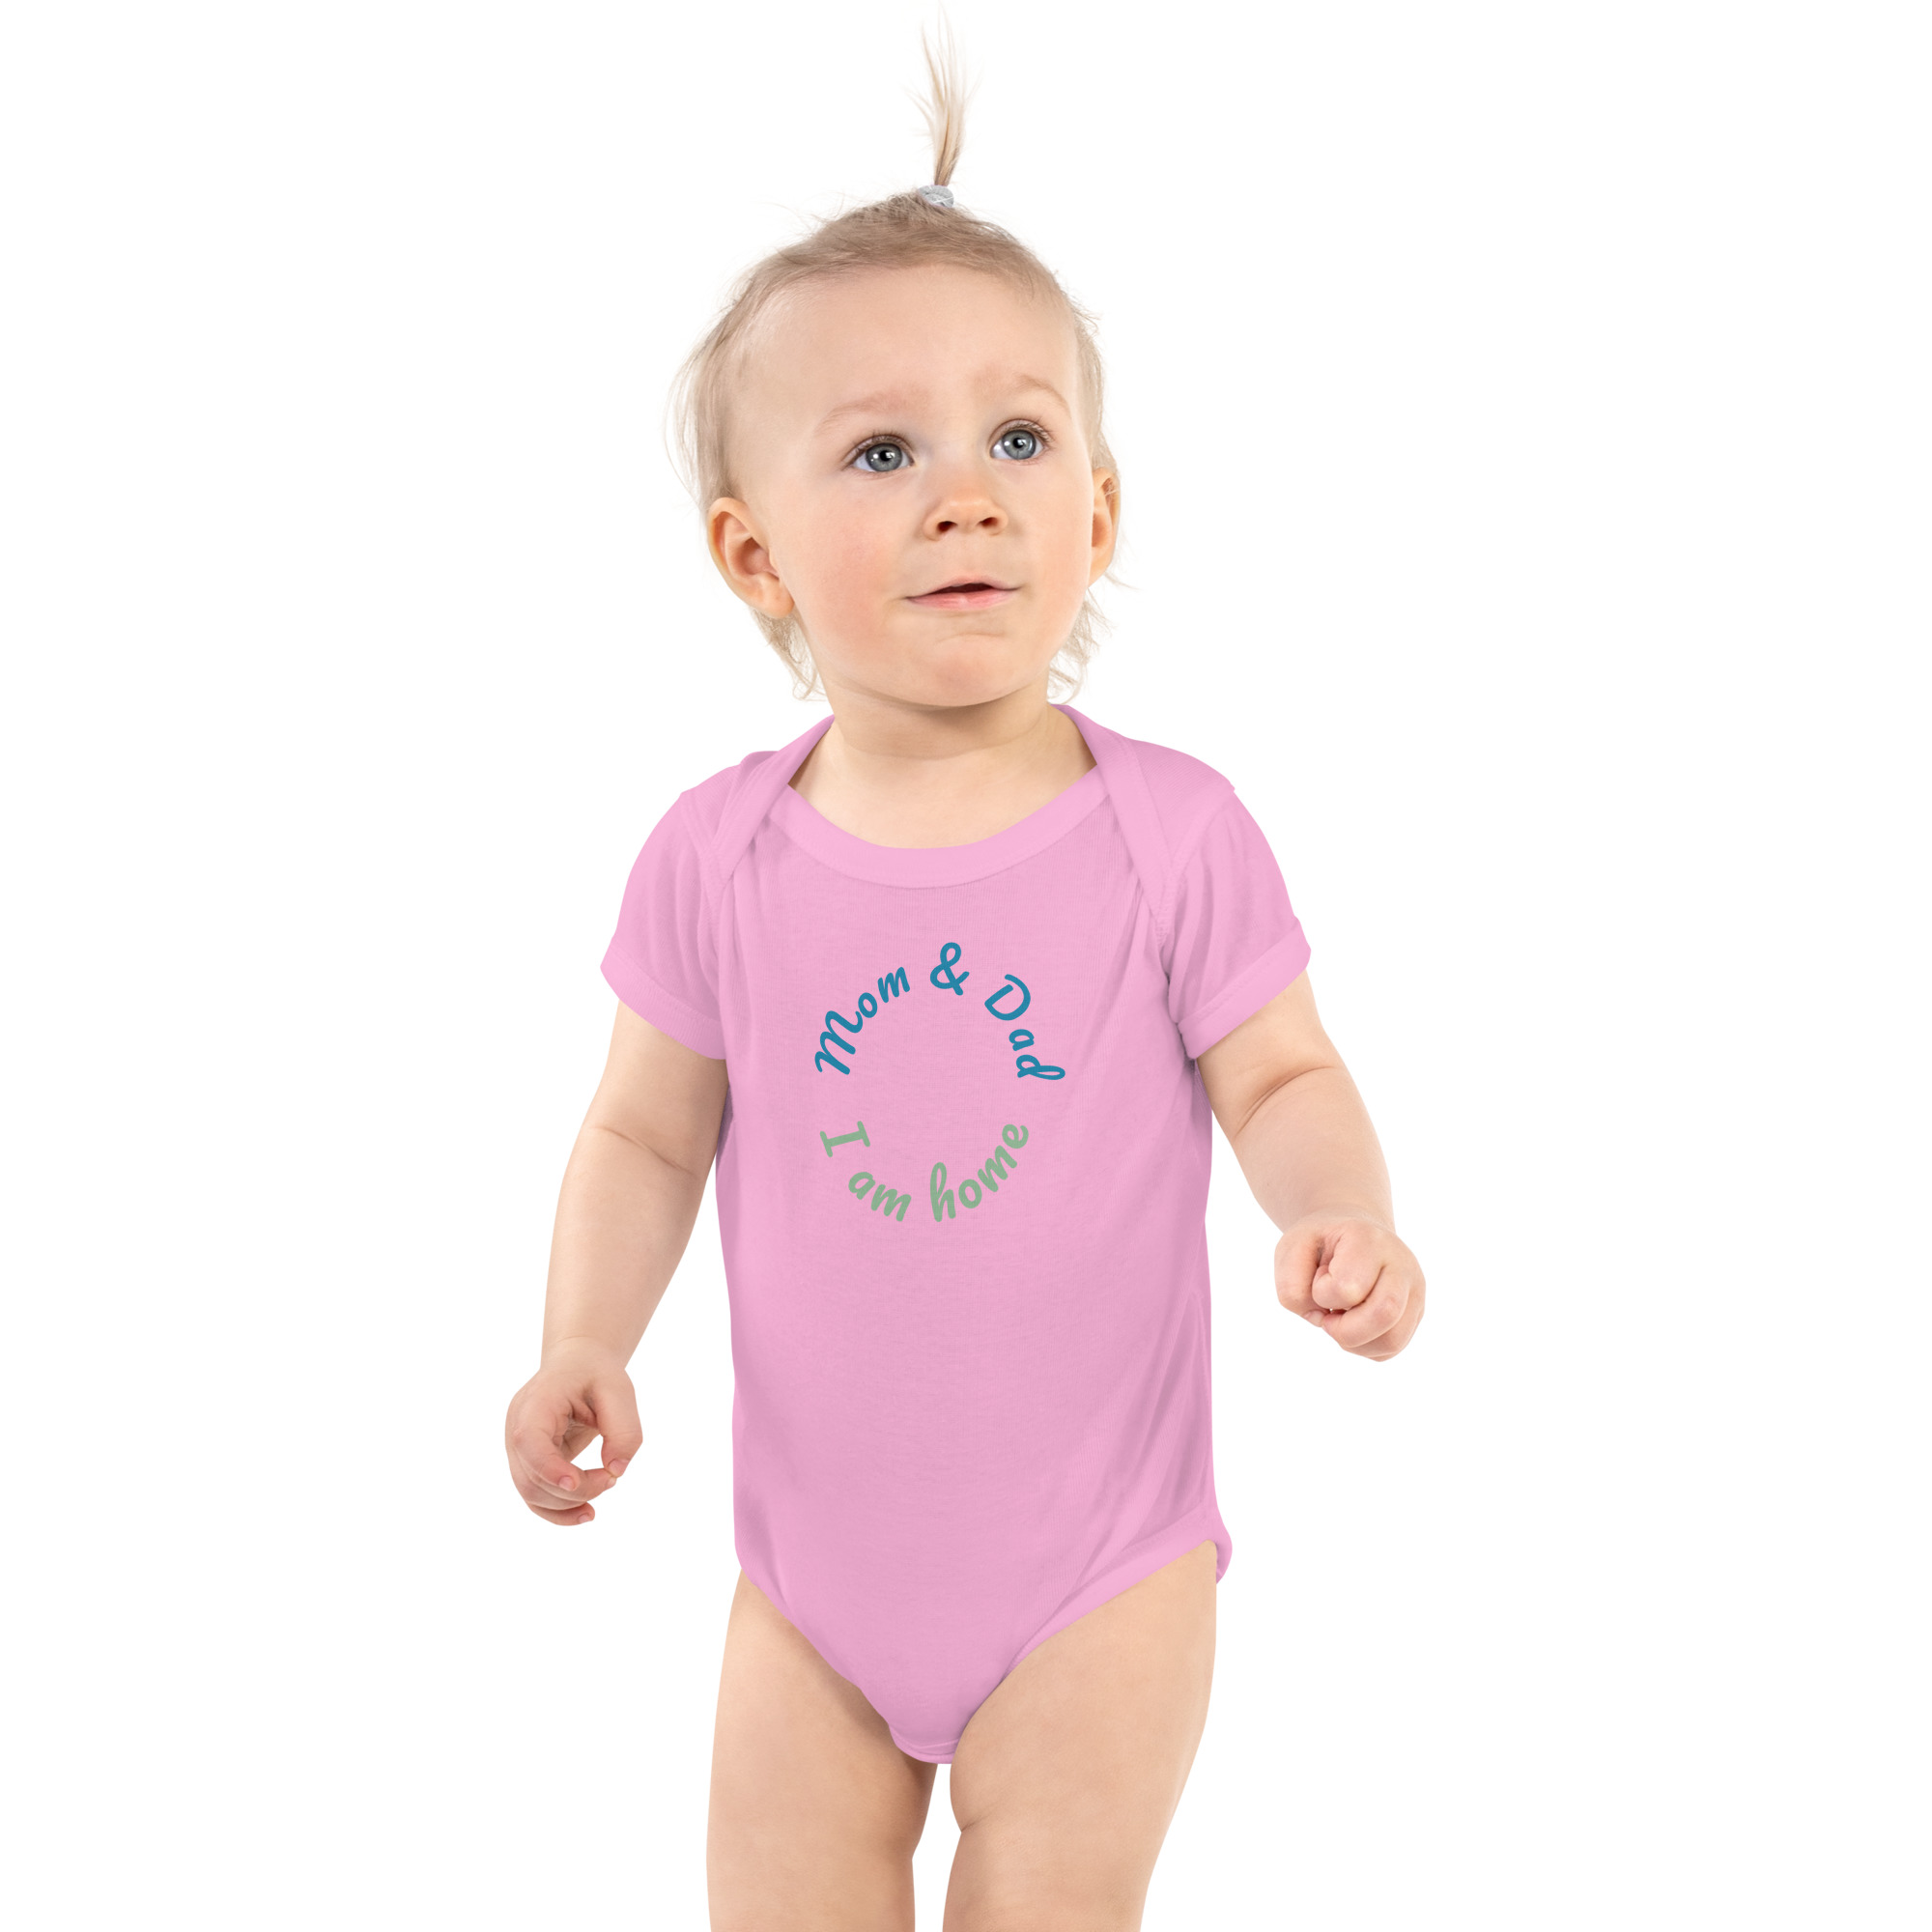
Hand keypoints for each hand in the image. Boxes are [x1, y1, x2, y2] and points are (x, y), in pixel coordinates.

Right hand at [504, 1342, 643, 1525]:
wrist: (576, 1365)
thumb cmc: (596, 1374)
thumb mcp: (619, 1391)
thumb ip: (624, 1430)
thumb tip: (616, 1471)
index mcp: (535, 1403)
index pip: (529, 1441)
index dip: (549, 1468)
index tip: (576, 1483)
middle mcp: (517, 1428)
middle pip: (531, 1477)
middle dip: (574, 1490)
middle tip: (612, 1478)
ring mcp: (517, 1448)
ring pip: (530, 1493)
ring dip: (567, 1504)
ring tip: (605, 1487)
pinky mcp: (527, 1462)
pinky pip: (535, 1495)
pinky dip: (558, 1510)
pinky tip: (585, 1513)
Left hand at [1275, 1215, 1424, 1360]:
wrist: (1348, 1233)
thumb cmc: (1319, 1245)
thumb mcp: (1290, 1251)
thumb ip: (1292, 1288)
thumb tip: (1320, 1320)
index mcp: (1368, 1240)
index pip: (1348, 1287)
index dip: (1321, 1294)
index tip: (1318, 1278)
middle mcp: (1401, 1263)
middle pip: (1384, 1314)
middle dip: (1344, 1331)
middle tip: (1328, 1315)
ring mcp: (1414, 1289)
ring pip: (1392, 1340)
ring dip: (1355, 1343)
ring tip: (1340, 1319)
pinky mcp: (1416, 1312)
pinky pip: (1393, 1348)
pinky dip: (1365, 1347)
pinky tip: (1353, 1324)